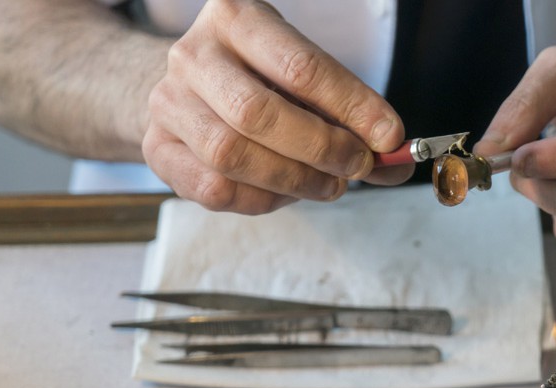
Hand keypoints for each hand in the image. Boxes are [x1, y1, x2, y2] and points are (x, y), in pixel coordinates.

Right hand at [142, 0, 412, 213]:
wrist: (188, 88)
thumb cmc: (261, 80)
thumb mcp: (304, 76)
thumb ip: (351, 116)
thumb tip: (397, 159)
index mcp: (236, 18)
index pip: (302, 67)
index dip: (353, 108)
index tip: (389, 137)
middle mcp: (194, 54)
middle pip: (259, 114)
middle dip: (321, 148)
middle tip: (357, 166)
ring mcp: (168, 102)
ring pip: (232, 155)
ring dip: (294, 180)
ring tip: (329, 185)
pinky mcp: (157, 149)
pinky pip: (215, 189)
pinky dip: (262, 200)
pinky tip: (286, 193)